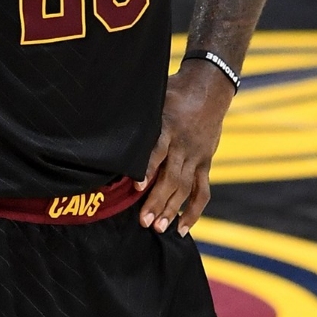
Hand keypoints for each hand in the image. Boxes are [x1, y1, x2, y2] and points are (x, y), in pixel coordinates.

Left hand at [136, 61, 233, 236]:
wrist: (210, 88)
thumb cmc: (174, 92)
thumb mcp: (154, 98)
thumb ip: (138, 115)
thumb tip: (107, 121)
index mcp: (168, 126)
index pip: (158, 150)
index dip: (147, 169)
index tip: (136, 186)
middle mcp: (183, 144)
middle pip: (171, 177)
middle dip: (157, 200)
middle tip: (143, 221)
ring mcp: (196, 156)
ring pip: (185, 187)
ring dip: (172, 209)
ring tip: (158, 228)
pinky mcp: (205, 163)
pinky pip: (203, 191)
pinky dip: (194, 211)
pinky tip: (182, 228)